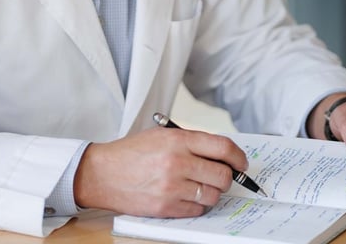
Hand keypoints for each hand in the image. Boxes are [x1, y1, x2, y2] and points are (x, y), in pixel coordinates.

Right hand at [73, 125, 248, 216]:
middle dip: (226, 177)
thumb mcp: (161, 135)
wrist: (104, 173)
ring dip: (211, 192)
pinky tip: (185, 196)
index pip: (222, 146)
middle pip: (223, 174)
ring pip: (212, 195)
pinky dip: (196, 205)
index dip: (237, 156)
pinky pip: (197, 211)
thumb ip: (190, 141)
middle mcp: (177, 162)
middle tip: (219, 176)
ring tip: (198, 186)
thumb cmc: (132, 152)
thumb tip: (221, 152)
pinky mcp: (166, 207)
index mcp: (178, 139)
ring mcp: (172, 186)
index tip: (241, 162)